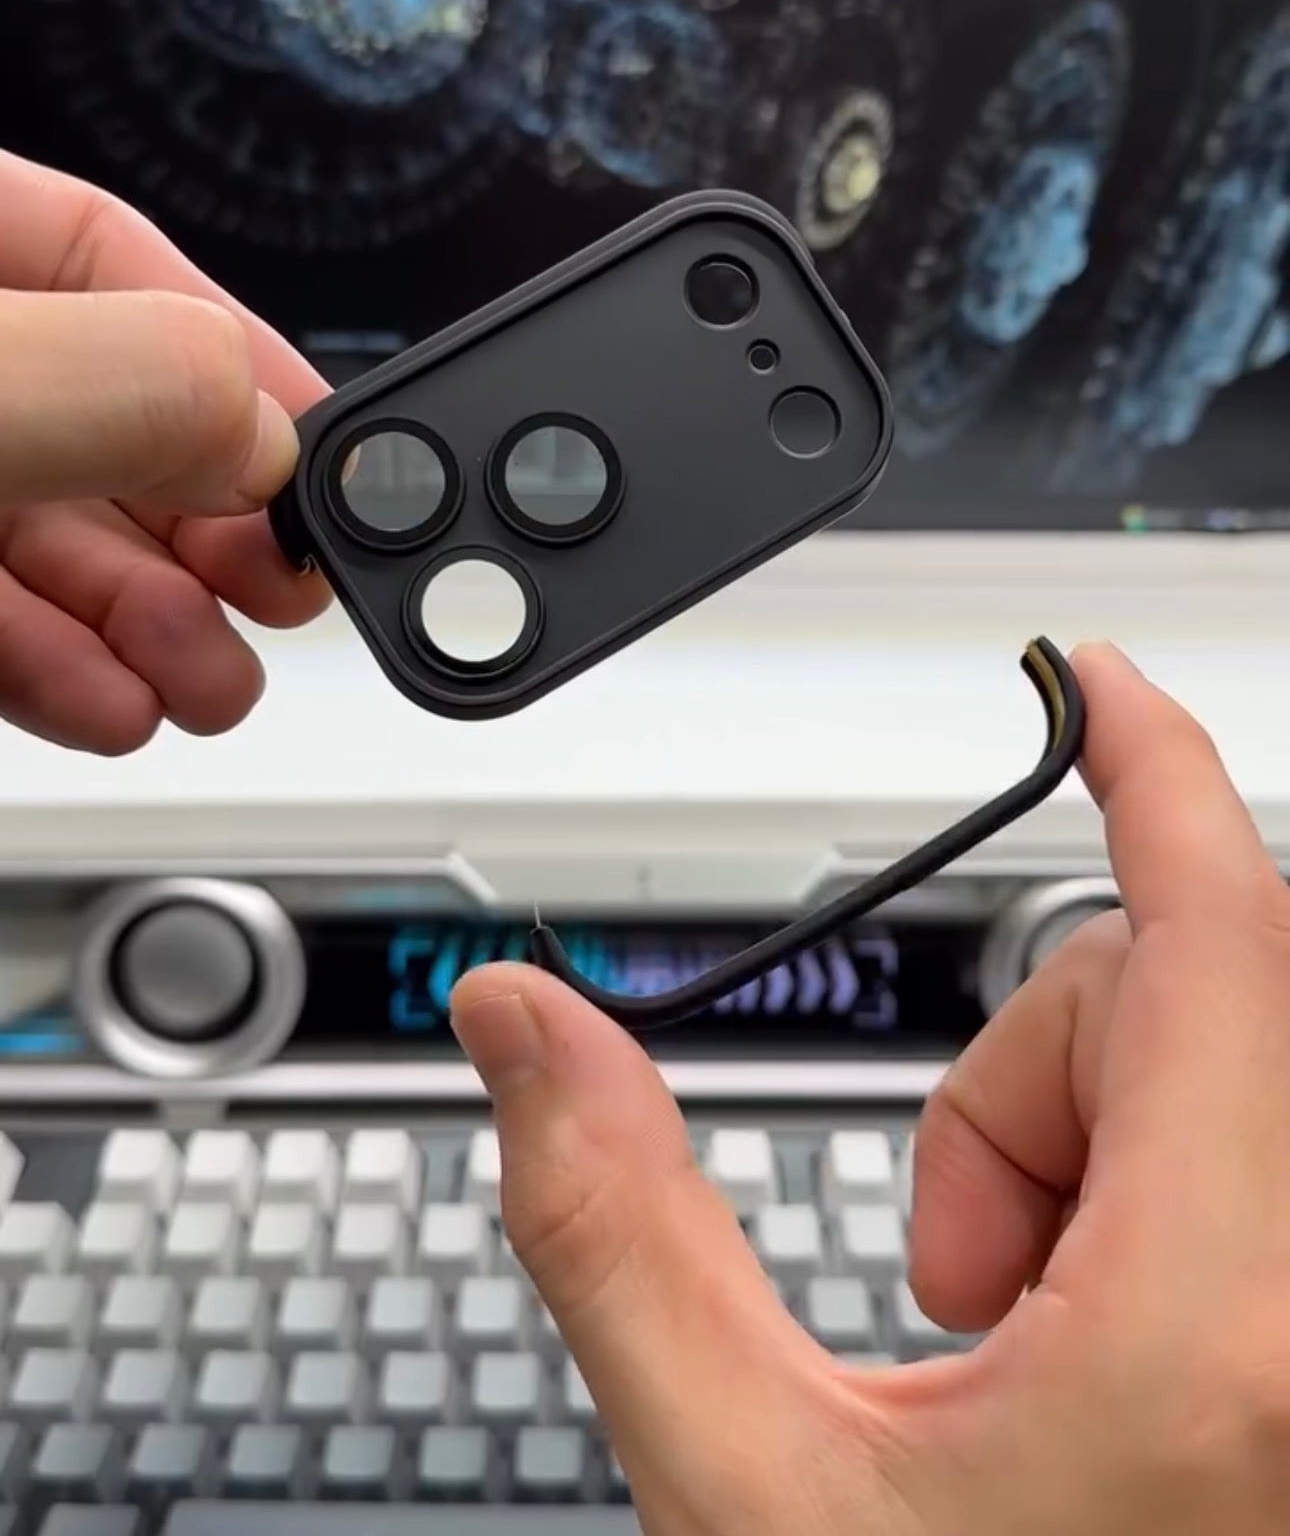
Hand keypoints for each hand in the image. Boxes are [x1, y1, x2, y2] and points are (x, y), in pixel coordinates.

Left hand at [0, 150, 328, 753]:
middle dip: (205, 528)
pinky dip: (60, 672)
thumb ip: (120, 385)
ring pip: (47, 535)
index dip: (234, 362)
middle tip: (284, 588)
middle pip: (100, 422)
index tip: (330, 462)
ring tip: (209, 682)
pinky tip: (120, 706)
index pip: (110, 259)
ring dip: (149, 624)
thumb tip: (258, 434)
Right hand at [452, 644, 1289, 1535]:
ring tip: (1014, 1341)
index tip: (1096, 678)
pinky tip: (1084, 1352)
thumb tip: (523, 1025)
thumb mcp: (750, 1497)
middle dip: (1019, 1074)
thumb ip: (615, 1228)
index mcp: (1217, 1333)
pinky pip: (1232, 1141)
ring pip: (1203, 1070)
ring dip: (1068, 1150)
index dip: (1154, 770)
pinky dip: (1137, 1195)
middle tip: (955, 1276)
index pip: (1216, 942)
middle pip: (1173, 1000)